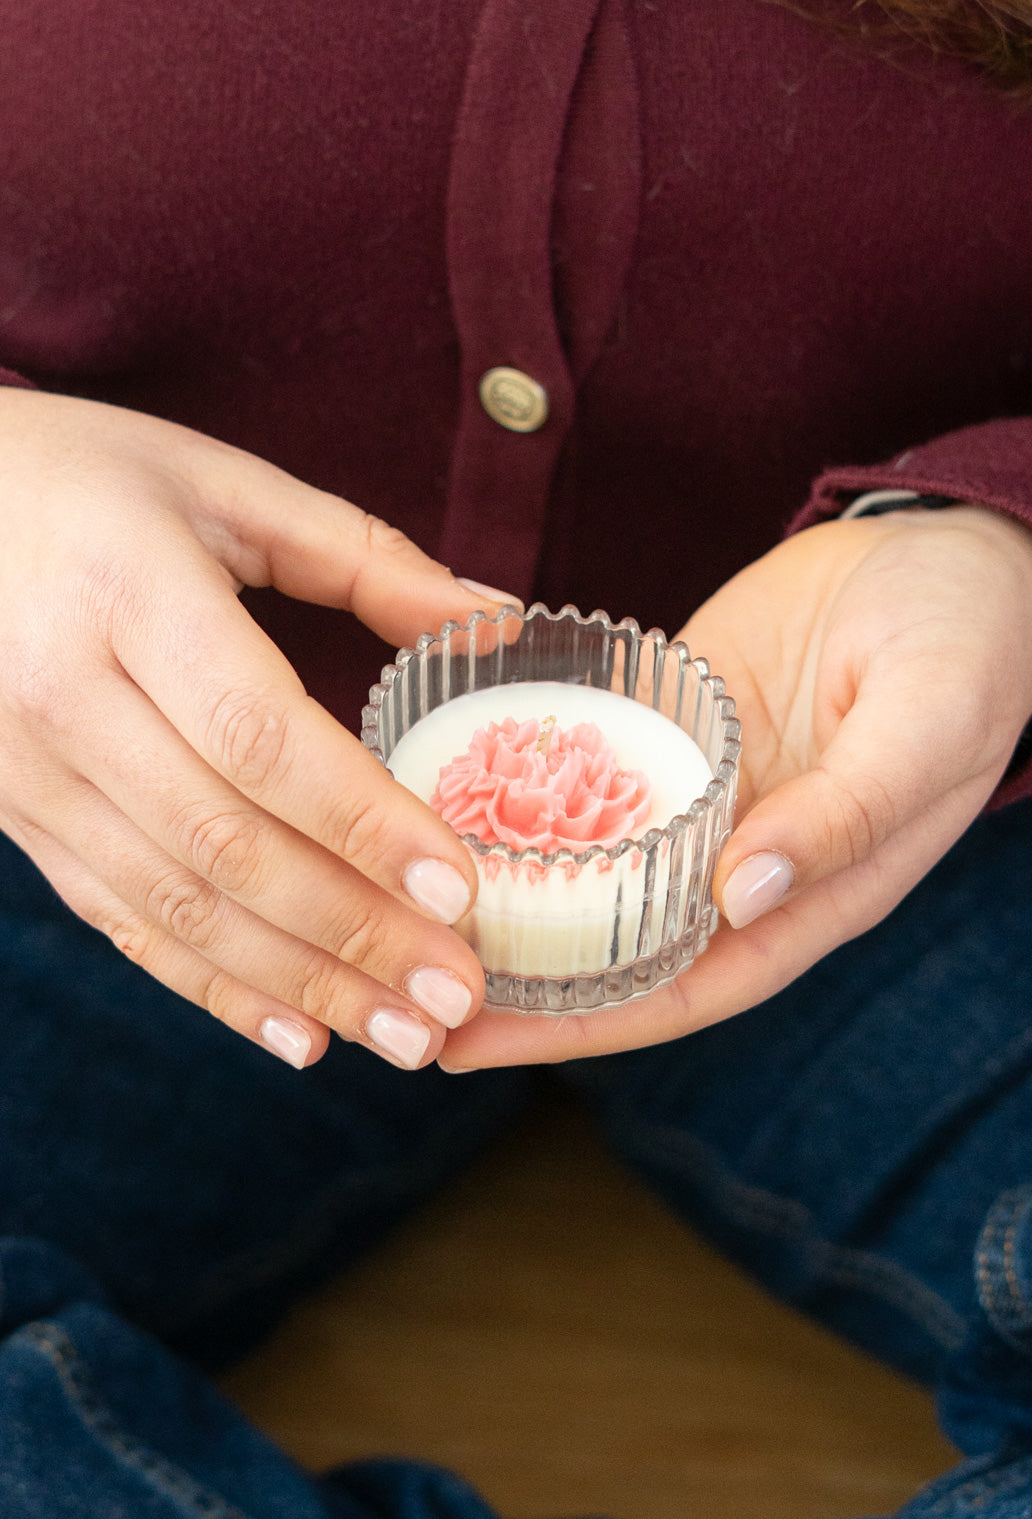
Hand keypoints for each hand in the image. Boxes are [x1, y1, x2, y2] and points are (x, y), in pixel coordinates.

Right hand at [0, 387, 515, 1069]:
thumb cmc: (80, 482)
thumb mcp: (216, 483)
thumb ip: (360, 555)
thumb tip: (495, 620)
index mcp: (125, 594)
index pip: (258, 734)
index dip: (361, 820)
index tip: (460, 885)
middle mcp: (64, 698)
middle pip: (225, 842)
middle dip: (353, 931)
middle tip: (458, 993)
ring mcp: (26, 774)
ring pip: (177, 905)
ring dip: (300, 982)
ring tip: (406, 1035)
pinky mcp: (15, 820)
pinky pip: (121, 921)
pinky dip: (213, 988)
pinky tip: (300, 1036)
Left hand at [443, 503, 1031, 1065]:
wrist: (954, 549)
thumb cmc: (971, 644)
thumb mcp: (925, 723)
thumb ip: (846, 812)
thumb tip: (740, 895)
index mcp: (810, 893)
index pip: (680, 987)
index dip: (579, 1027)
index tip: (470, 1044)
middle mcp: (741, 859)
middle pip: (616, 944)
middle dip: (515, 976)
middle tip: (397, 982)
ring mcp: (702, 793)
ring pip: (591, 863)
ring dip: (508, 891)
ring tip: (398, 901)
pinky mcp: (674, 726)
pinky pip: (591, 768)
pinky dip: (527, 789)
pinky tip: (448, 796)